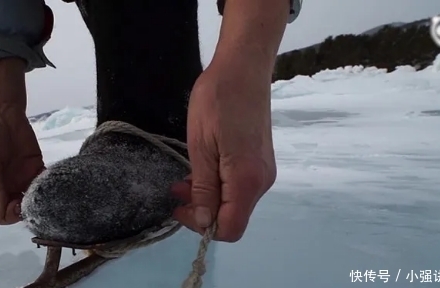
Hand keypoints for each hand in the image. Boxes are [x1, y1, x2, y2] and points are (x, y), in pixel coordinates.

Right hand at [0, 59, 44, 224]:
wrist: (1, 111)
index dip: (6, 214)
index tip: (14, 205)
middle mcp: (5, 185)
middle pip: (16, 209)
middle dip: (23, 210)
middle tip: (29, 200)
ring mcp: (21, 177)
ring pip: (31, 199)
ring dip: (36, 201)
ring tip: (39, 193)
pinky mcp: (36, 166)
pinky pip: (43, 183)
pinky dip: (46, 187)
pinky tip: (47, 184)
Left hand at [171, 60, 276, 241]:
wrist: (243, 68)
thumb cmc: (217, 101)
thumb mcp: (201, 146)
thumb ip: (204, 188)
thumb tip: (205, 223)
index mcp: (247, 180)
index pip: (230, 228)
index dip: (201, 225)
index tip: (178, 206)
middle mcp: (262, 182)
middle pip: (232, 217)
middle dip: (202, 210)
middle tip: (175, 189)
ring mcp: (264, 171)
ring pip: (235, 202)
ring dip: (208, 197)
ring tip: (183, 178)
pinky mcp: (261, 161)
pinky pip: (239, 187)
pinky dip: (219, 185)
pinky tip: (203, 168)